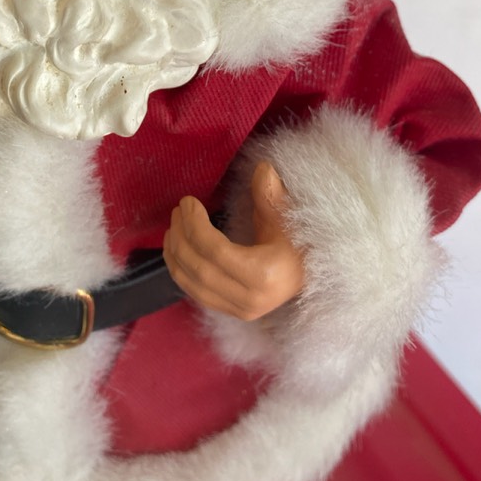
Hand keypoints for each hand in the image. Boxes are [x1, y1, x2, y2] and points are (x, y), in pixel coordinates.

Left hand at [163, 162, 304, 320]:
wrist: (307, 275)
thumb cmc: (298, 243)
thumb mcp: (286, 217)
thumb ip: (270, 194)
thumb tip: (263, 168)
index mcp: (264, 276)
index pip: (216, 251)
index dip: (195, 224)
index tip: (188, 202)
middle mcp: (249, 300)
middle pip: (199, 268)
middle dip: (182, 236)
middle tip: (177, 210)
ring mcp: (239, 311)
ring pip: (192, 285)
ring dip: (175, 254)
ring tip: (173, 226)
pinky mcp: (232, 313)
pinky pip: (196, 294)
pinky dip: (180, 271)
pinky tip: (176, 249)